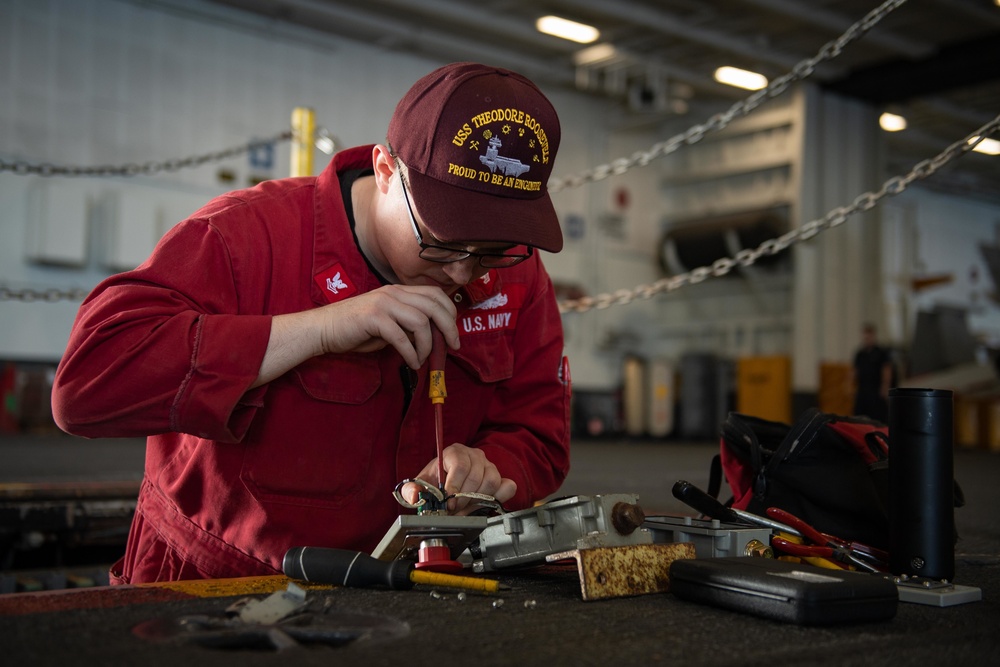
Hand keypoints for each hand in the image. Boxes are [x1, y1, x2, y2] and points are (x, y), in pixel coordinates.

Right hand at [316, 284, 459, 368]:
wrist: (324, 328)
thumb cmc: (356, 328)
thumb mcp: (388, 322)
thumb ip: (408, 324)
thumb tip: (432, 338)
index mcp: (399, 290)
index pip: (435, 294)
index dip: (450, 312)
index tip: (453, 334)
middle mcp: (394, 292)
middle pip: (434, 306)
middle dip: (448, 328)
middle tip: (452, 347)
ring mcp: (383, 303)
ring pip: (421, 321)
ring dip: (427, 345)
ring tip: (422, 358)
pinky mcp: (373, 318)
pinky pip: (402, 337)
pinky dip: (411, 353)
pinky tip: (411, 362)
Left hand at [405, 443, 516, 514]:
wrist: (448, 484)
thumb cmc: (436, 480)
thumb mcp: (421, 484)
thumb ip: (412, 490)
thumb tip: (415, 496)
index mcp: (455, 452)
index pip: (460, 465)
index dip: (454, 486)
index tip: (448, 502)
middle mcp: (475, 455)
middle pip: (475, 476)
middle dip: (463, 498)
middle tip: (454, 510)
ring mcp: (490, 466)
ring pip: (491, 482)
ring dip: (477, 500)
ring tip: (465, 508)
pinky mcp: (500, 478)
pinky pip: (508, 487)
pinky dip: (498, 498)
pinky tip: (484, 504)